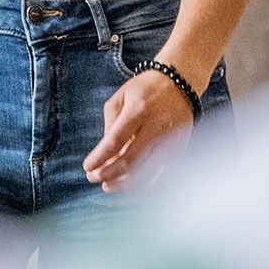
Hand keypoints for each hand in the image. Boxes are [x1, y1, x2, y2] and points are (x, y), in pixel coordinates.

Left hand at [83, 65, 200, 191]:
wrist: (180, 81)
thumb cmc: (144, 89)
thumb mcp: (121, 96)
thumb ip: (111, 124)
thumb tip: (106, 155)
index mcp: (138, 110)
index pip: (115, 141)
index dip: (99, 158)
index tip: (87, 167)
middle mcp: (156, 127)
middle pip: (131, 161)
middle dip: (109, 174)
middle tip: (93, 179)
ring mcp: (171, 140)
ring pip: (147, 173)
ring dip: (125, 185)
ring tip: (109, 187)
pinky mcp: (181, 149)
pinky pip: (163, 175)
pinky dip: (146, 184)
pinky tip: (132, 186)